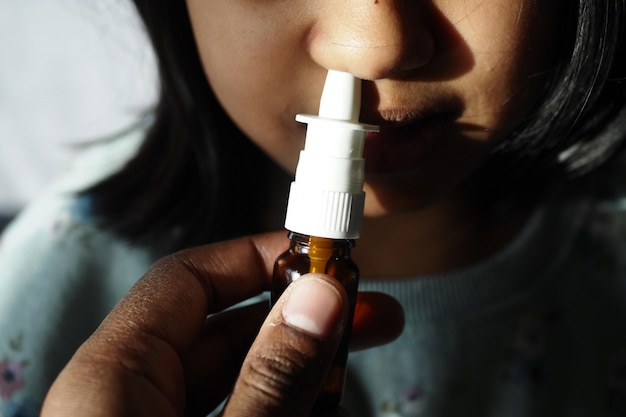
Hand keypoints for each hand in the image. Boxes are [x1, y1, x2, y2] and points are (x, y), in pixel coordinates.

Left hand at [41, 232, 403, 416]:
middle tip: (372, 314)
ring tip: (357, 370)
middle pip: (226, 329)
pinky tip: (322, 404)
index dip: (260, 254)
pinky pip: (235, 411)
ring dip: (302, 370)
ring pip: (239, 378)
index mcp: (112, 376)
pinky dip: (281, 405)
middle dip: (304, 319)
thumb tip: (321, 296)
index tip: (325, 255)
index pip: (188, 278)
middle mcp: (126, 396)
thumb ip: (270, 377)